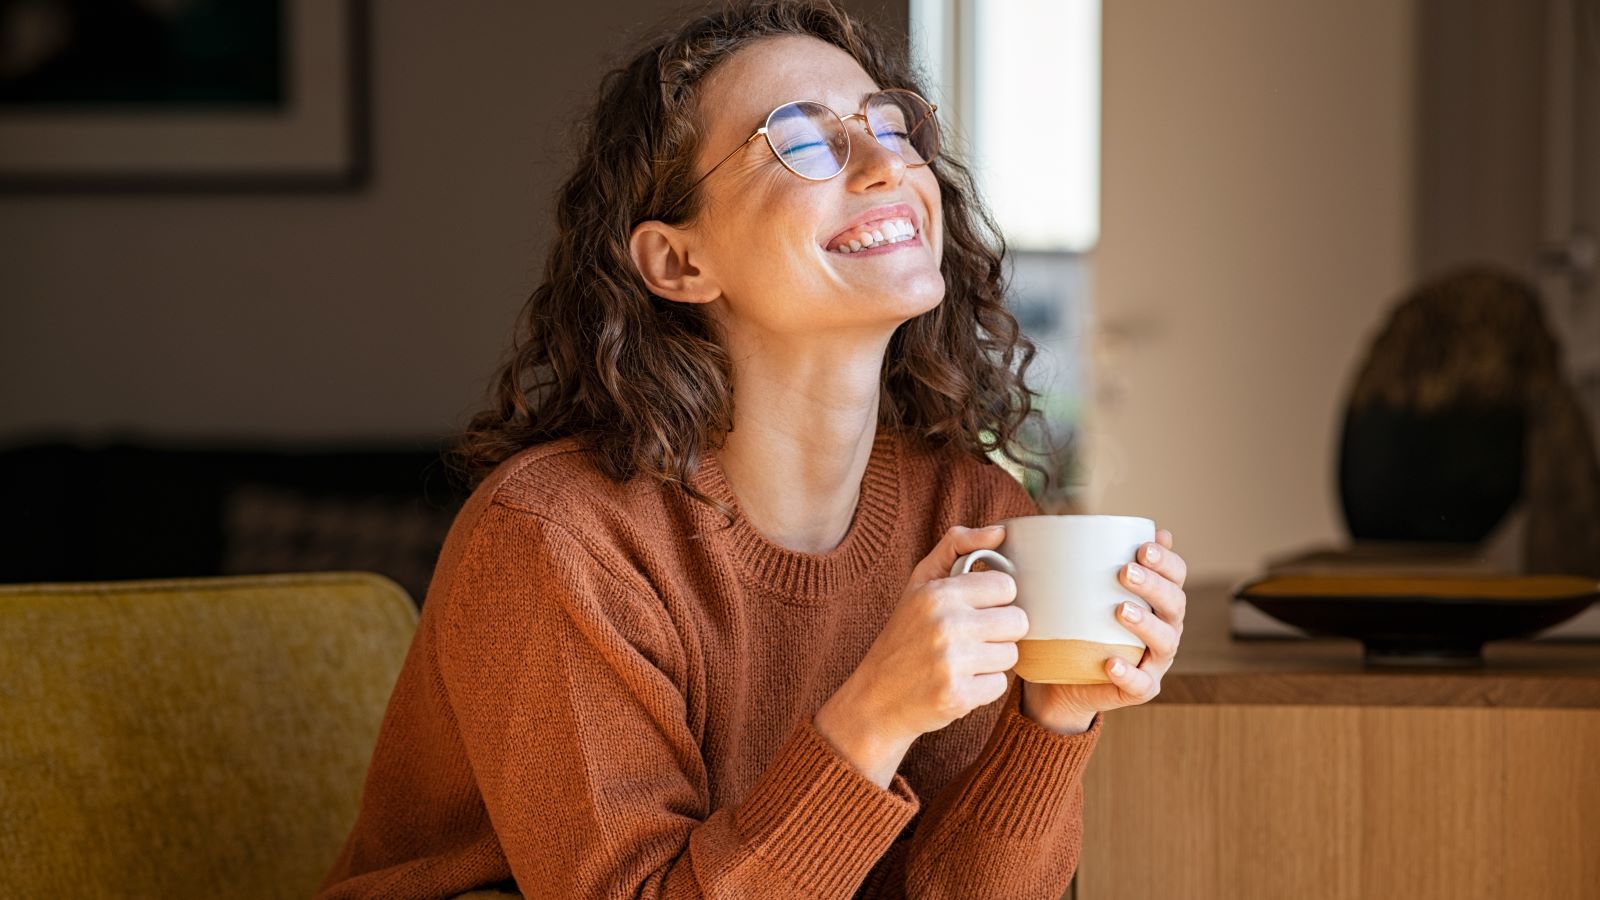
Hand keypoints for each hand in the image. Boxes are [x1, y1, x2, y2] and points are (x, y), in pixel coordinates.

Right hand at [815, 524, 1029, 784]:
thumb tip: (1000, 531)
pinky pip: (1000, 685)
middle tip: (972, 639)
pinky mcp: (958, 696)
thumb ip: (956, 547)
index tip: (976, 609)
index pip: (1006, 586)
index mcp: (938, 593)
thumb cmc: (903, 636)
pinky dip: (983, 688)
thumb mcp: (919, 584)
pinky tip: (958, 683)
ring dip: (992, 661)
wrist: (874, 699)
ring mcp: (952, 662)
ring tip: (962, 662)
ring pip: (1011, 655)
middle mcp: (946, 625)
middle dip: (999, 632)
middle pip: (1017, 622)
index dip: (995, 600)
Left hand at [1021, 528, 1187, 733]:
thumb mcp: (1081, 591)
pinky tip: (1112, 662)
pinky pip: (1141, 684)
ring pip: (1165, 642)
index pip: (1175, 576)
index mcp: (1158, 601)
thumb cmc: (1077, 625)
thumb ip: (1089, 561)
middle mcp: (1165, 628)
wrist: (1063, 679)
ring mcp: (1155, 661)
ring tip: (1121, 610)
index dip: (1167, 561)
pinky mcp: (1139, 689)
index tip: (1142, 547)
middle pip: (1175, 604)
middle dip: (1154, 585)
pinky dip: (1129, 673)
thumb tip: (1079, 524)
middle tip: (1125, 572)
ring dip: (1146, 624)